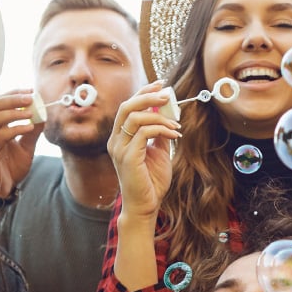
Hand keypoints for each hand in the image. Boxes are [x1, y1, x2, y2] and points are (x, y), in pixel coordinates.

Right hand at [0, 88, 44, 198]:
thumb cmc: (13, 168)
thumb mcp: (27, 146)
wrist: (8, 188)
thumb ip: (33, 131)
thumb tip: (43, 115)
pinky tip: (28, 128)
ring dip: (13, 113)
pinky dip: (15, 129)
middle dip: (12, 99)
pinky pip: (0, 136)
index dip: (13, 94)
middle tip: (30, 98)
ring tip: (31, 113)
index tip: (30, 91)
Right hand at [107, 82, 179, 219]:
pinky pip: (144, 133)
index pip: (127, 107)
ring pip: (134, 117)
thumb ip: (159, 133)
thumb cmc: (151, 181)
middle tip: (167, 94)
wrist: (146, 206)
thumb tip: (167, 114)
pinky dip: (161, 129)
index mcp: (119, 137)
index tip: (161, 85)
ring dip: (159, 115)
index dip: (143, 92)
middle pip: (126, 106)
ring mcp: (119, 148)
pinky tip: (175, 135)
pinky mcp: (127, 157)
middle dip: (148, 96)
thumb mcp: (158, 151)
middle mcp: (115, 141)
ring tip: (176, 124)